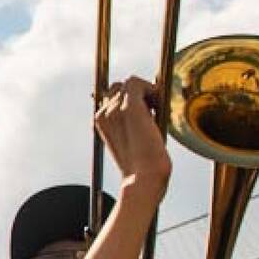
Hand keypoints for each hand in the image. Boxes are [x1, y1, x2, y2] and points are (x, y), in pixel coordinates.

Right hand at [94, 76, 172, 194]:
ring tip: (155, 113)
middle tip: (153, 112)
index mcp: (100, 122)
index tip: (147, 113)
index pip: (112, 96)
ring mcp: (114, 109)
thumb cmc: (143, 163)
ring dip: (147, 93)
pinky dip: (151, 89)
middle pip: (120, 86)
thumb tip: (145, 101)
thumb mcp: (133, 138)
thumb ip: (132, 120)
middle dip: (137, 94)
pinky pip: (136, 82)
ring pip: (130, 83)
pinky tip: (158, 107)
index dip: (130, 100)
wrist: (144, 176)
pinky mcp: (128, 107)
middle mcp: (103, 114)